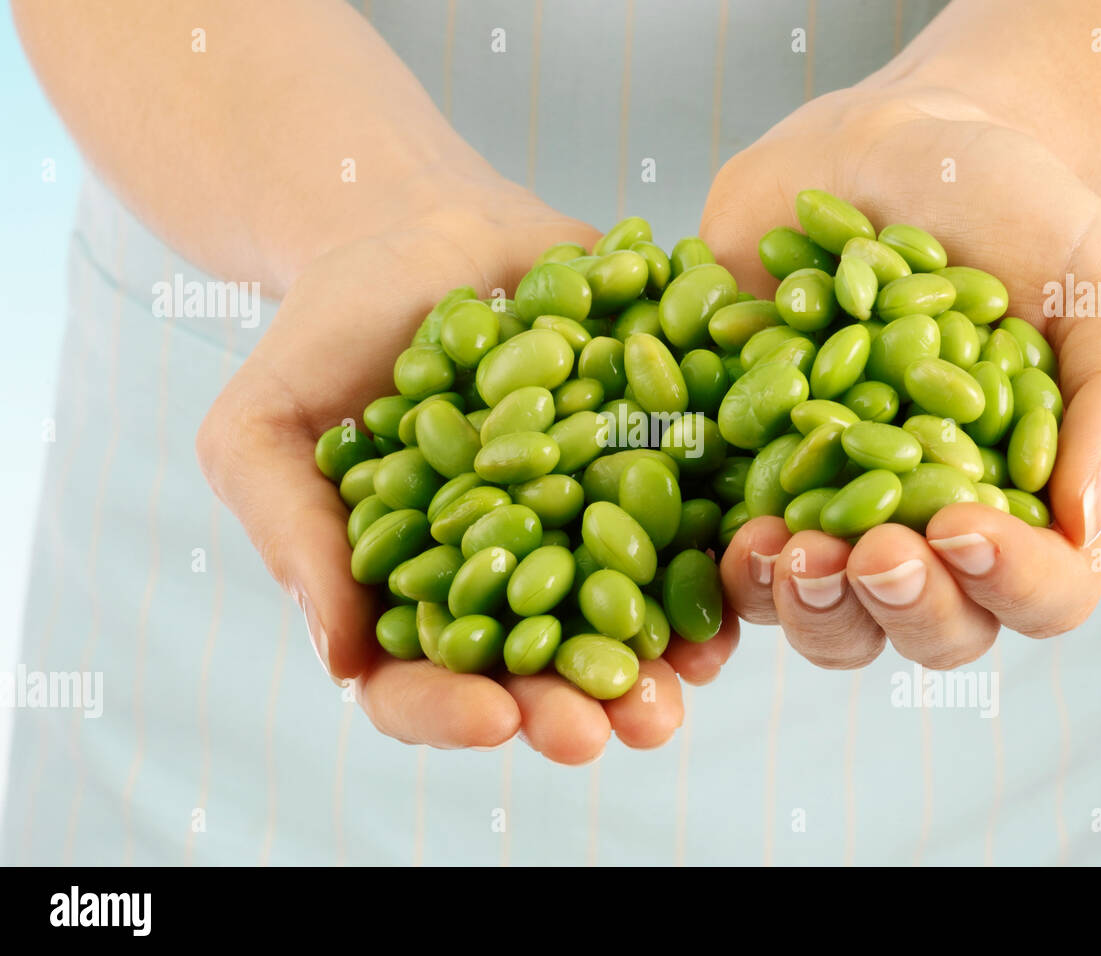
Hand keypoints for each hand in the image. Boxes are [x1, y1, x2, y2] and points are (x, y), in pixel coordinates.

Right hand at [197, 177, 737, 762]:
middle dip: (577, 706)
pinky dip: (714, 545)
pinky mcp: (651, 464)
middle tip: (607, 730)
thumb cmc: (330, 335)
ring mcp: (587, 525)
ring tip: (690, 679)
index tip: (495, 718)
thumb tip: (339, 662)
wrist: (424, 235)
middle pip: (539, 670)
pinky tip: (739, 563)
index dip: (453, 711)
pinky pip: (689, 518)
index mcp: (414, 595)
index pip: (420, 682)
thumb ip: (293, 535)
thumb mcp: (267, 426)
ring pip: (627, 616)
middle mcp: (509, 578)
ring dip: (664, 659)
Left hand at [701, 83, 1100, 668]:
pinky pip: (734, 560)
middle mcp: (935, 531)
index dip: (1012, 582)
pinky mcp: (752, 482)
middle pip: (929, 629)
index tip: (965, 526)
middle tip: (875, 553)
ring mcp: (837, 515)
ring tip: (787, 549)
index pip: (1045, 592)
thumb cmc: (1018, 217)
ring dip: (808, 605)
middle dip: (901, 608)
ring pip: (826, 618)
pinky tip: (724, 519)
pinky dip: (727, 560)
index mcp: (1031, 504)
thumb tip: (1082, 521)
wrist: (894, 152)